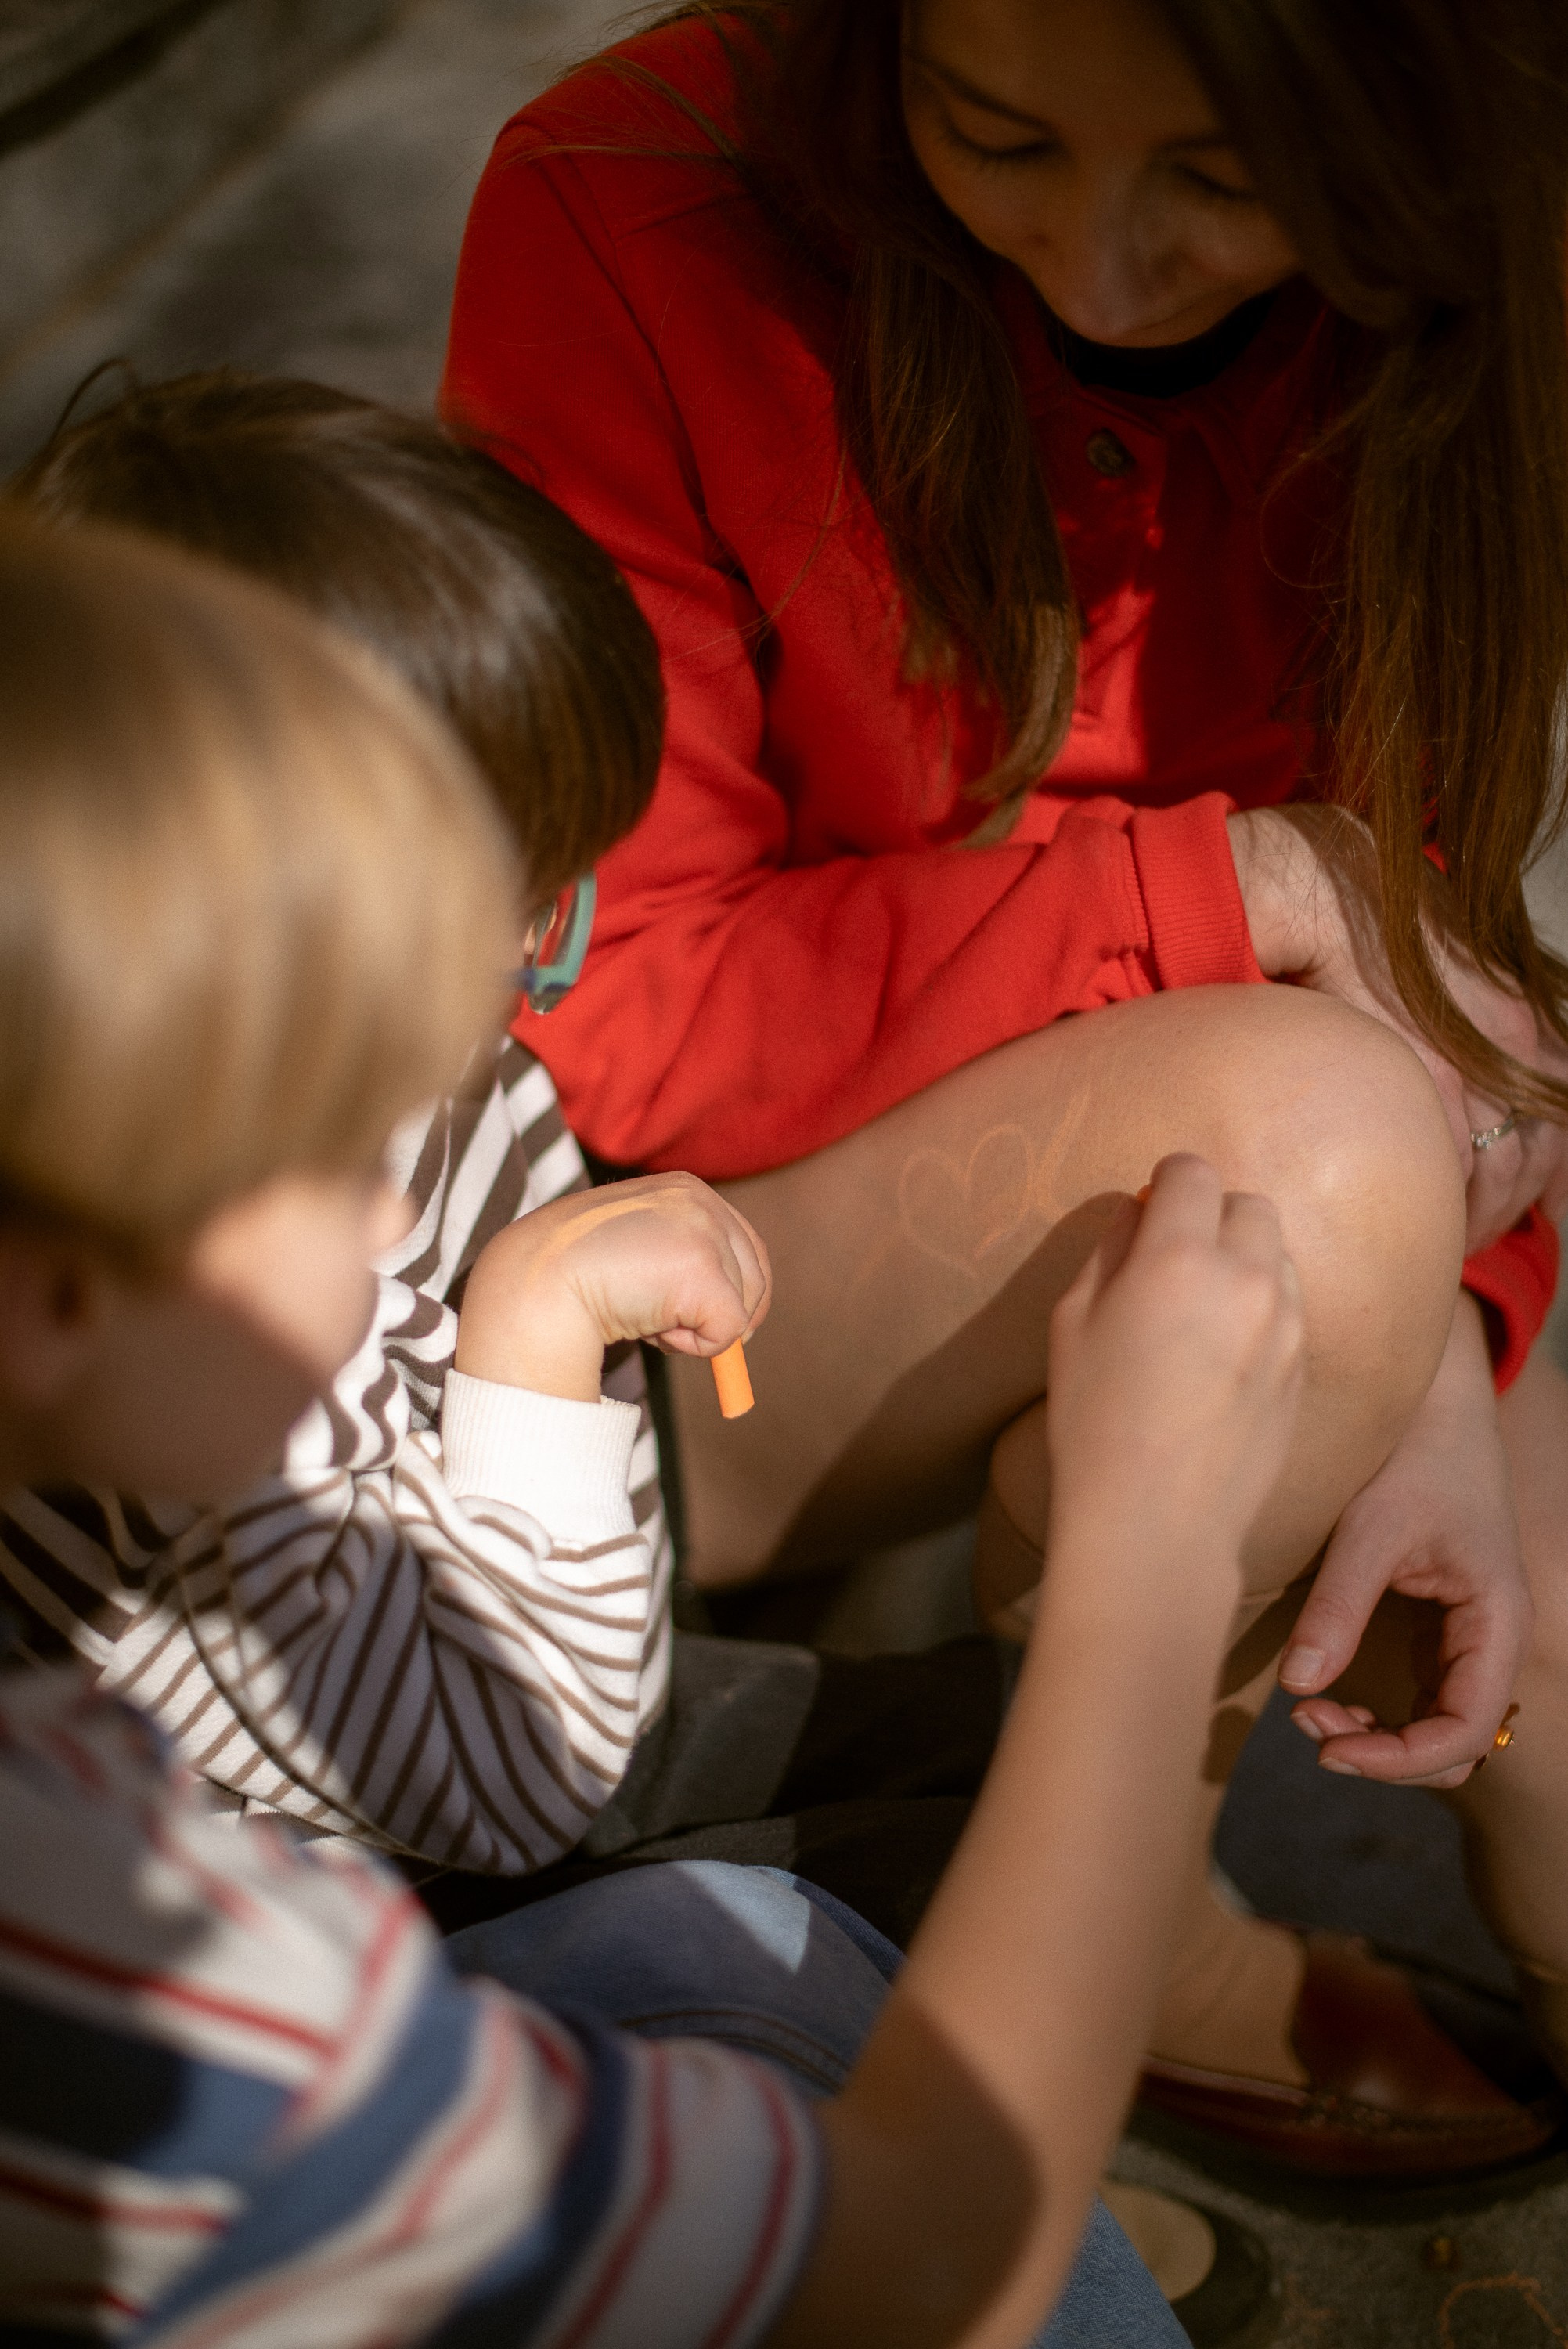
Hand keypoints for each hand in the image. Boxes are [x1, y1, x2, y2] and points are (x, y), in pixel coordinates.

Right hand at [453, 1171, 770, 1400]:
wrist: (534, 1281)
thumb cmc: (572, 1275)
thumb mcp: (635, 1255)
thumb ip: (680, 1271)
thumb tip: (735, 1329)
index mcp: (685, 1189)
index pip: (744, 1245)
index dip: (737, 1291)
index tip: (719, 1323)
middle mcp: (701, 1200)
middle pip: (755, 1277)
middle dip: (722, 1315)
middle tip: (672, 1333)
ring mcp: (703, 1231)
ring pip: (741, 1308)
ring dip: (695, 1330)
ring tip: (642, 1316)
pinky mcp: (701, 1270)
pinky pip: (727, 1332)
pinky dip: (693, 1347)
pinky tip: (649, 1330)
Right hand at [1046, 1155, 1304, 1576]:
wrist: (1158, 1521)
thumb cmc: (1095, 1422)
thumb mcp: (1072, 1324)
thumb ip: (1109, 1252)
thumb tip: (1138, 1214)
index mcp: (1177, 1259)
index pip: (1193, 1171)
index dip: (1168, 1179)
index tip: (1152, 1202)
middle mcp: (1245, 1280)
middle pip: (1249, 1203)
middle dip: (1214, 1213)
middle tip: (1177, 1253)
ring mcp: (1284, 1325)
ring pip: (1279, 1254)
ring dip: (1245, 1258)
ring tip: (1203, 1305)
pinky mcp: (1303, 1368)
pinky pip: (1290, 1307)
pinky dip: (1262, 1306)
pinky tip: (1224, 1351)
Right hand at [1228, 807, 1567, 1252]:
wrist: (1333, 892)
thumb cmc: (1372, 923)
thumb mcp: (1443, 967)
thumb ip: (1460, 1018)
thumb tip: (1442, 1052)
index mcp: (1521, 1014)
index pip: (1561, 1109)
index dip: (1559, 1169)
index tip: (1554, 1204)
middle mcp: (1514, 1041)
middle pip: (1539, 1149)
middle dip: (1518, 1202)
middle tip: (1486, 1232)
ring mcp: (1475, 1062)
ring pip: (1503, 1168)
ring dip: (1484, 1214)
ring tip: (1454, 1238)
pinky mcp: (1429, 1078)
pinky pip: (1456, 1164)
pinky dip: (1451, 1202)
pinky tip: (1433, 1219)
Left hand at [1279, 1293, 1530, 1788]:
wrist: (1432, 1406)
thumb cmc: (1414, 1456)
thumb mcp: (1371, 1528)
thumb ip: (1337, 1605)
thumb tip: (1298, 1686)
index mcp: (1497, 1623)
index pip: (1463, 1730)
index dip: (1397, 1759)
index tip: (1325, 1750)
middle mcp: (1491, 1642)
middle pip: (1453, 1744)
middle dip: (1383, 1753)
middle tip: (1307, 1725)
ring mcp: (1467, 1641)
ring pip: (1436, 1729)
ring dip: (1378, 1739)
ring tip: (1309, 1713)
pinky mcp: (1439, 1632)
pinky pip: (1420, 1701)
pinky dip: (1377, 1713)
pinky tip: (1324, 1694)